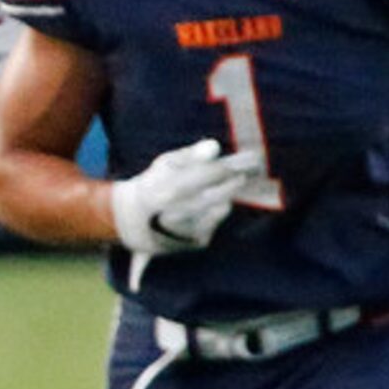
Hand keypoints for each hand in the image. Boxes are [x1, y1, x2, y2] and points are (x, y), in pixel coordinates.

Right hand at [110, 138, 264, 255]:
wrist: (133, 223)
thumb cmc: (155, 185)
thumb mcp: (165, 164)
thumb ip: (190, 154)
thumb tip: (215, 147)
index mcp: (168, 189)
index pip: (212, 175)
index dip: (236, 165)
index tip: (255, 158)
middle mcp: (178, 213)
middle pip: (222, 192)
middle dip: (238, 179)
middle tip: (253, 167)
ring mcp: (189, 230)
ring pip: (223, 205)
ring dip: (228, 192)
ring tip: (227, 184)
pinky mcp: (198, 241)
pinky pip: (218, 219)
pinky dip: (219, 208)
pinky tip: (209, 203)